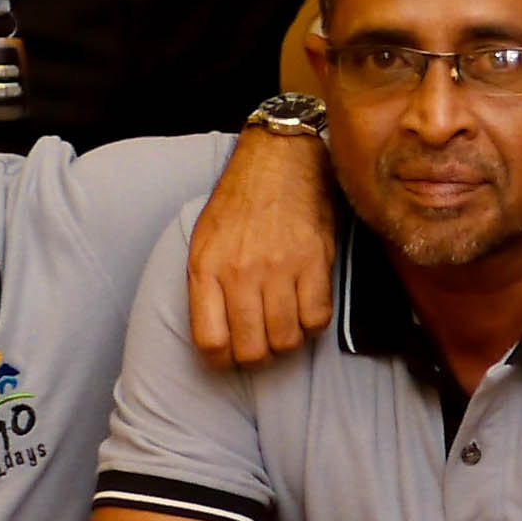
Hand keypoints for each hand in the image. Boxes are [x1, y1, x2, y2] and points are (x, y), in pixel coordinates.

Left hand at [188, 123, 339, 365]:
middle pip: (252, 350)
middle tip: (261, 346)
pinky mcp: (315, 261)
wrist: (280, 159)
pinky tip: (306, 310)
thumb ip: (207, 287)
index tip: (230, 357)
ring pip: (287, 340)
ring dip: (286, 343)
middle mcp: (241, 272)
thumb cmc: (239, 202)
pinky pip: (317, 318)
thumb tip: (219, 335)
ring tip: (284, 328)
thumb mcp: (204, 241)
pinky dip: (313, 324)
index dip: (222, 361)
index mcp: (207, 268)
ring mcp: (280, 268)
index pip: (211, 342)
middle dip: (257, 358)